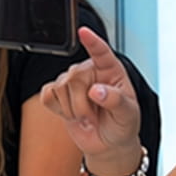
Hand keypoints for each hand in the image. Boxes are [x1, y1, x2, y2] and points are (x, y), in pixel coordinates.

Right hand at [39, 27, 143, 174]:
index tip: (83, 32)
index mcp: (111, 71)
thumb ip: (116, 101)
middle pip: (74, 77)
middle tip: (95, 117)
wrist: (109, 143)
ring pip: (60, 88)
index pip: (102, 53)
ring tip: (87, 117)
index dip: (92, 42)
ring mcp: (72, 81)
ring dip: (72, 110)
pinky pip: (47, 95)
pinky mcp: (58, 94)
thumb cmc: (122, 124)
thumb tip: (96, 90)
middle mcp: (90, 72)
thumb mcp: (128, 115)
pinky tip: (71, 114)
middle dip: (82, 104)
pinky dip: (58, 109)